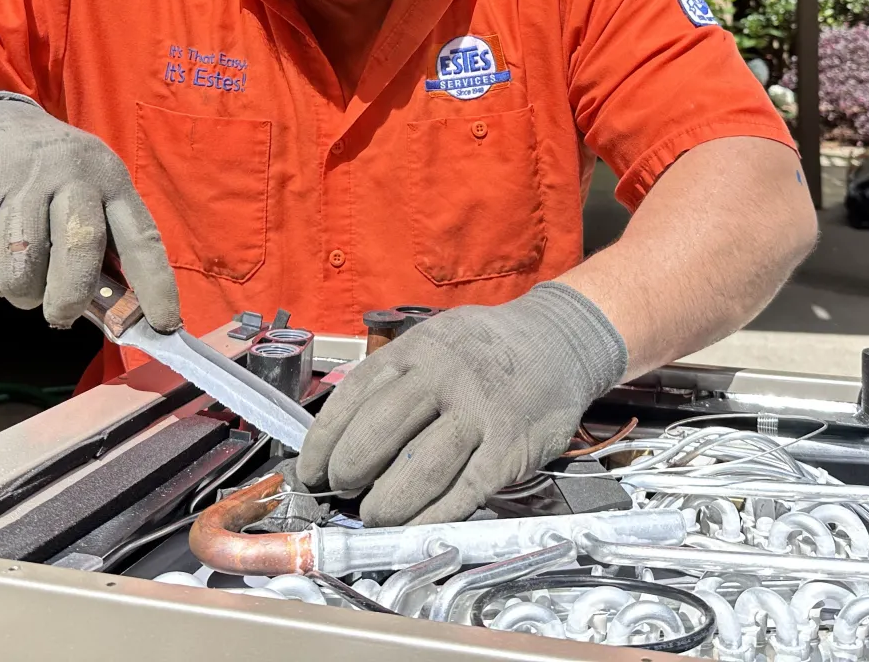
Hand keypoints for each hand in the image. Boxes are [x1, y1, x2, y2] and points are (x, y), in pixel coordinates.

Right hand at [0, 96, 181, 330]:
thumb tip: (115, 313)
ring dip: (21, 292)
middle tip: (61, 315)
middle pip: (78, 248)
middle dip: (69, 297)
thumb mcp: (92, 188)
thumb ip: (104, 243)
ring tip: (24, 286)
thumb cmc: (55, 172)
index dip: (155, 285)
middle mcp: (69, 173)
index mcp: (109, 178)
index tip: (163, 325)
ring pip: (20, 263)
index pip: (141, 237)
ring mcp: (19, 179)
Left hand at [298, 283, 626, 525]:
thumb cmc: (485, 349)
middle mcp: (444, 378)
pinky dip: (432, 517)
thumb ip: (392, 378)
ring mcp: (479, 413)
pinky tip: (412, 528)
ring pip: (418, 470)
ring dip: (386, 502)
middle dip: (349, 470)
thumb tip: (339, 430)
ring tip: (373, 514)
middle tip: (340, 492)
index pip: (353, 396)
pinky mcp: (509, 448)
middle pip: (379, 432)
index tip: (308, 470)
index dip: (323, 440)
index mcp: (416, 350)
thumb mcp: (432, 340)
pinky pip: (463, 492)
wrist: (560, 341)